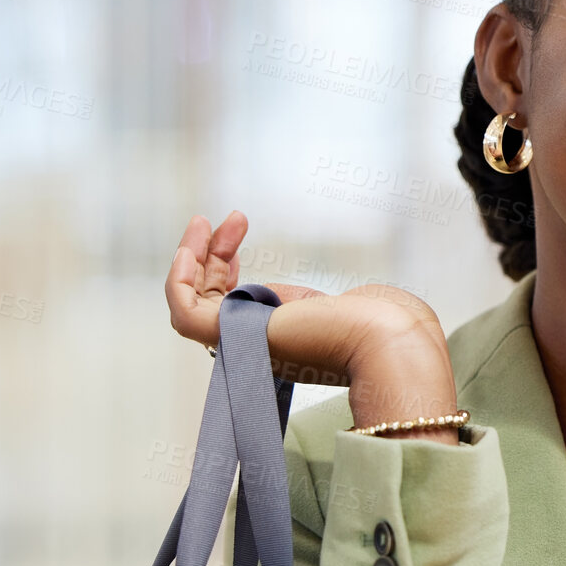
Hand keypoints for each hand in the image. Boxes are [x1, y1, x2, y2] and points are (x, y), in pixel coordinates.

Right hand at [165, 211, 459, 442]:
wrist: (386, 335)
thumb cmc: (374, 321)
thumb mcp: (324, 304)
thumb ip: (297, 304)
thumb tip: (287, 301)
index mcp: (275, 339)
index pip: (230, 306)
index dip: (224, 267)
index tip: (236, 230)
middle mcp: (255, 346)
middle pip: (210, 300)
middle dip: (211, 255)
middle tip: (230, 219)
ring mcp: (244, 344)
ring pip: (191, 304)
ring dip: (189, 260)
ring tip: (201, 222)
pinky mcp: (236, 338)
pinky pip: (185, 314)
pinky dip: (178, 281)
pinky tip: (190, 248)